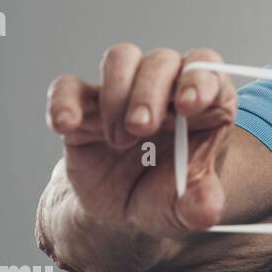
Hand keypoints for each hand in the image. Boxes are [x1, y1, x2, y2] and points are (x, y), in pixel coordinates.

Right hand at [44, 45, 236, 237]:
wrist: (126, 213)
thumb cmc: (168, 198)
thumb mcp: (187, 207)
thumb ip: (200, 203)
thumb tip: (206, 209)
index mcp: (205, 105)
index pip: (208, 70)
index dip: (199, 79)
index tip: (188, 104)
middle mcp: (167, 90)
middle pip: (162, 61)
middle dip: (150, 91)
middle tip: (141, 128)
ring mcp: (126, 94)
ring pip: (122, 58)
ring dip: (117, 92)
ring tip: (119, 140)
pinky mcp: (86, 107)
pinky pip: (69, 86)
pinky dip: (63, 100)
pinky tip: (65, 125)